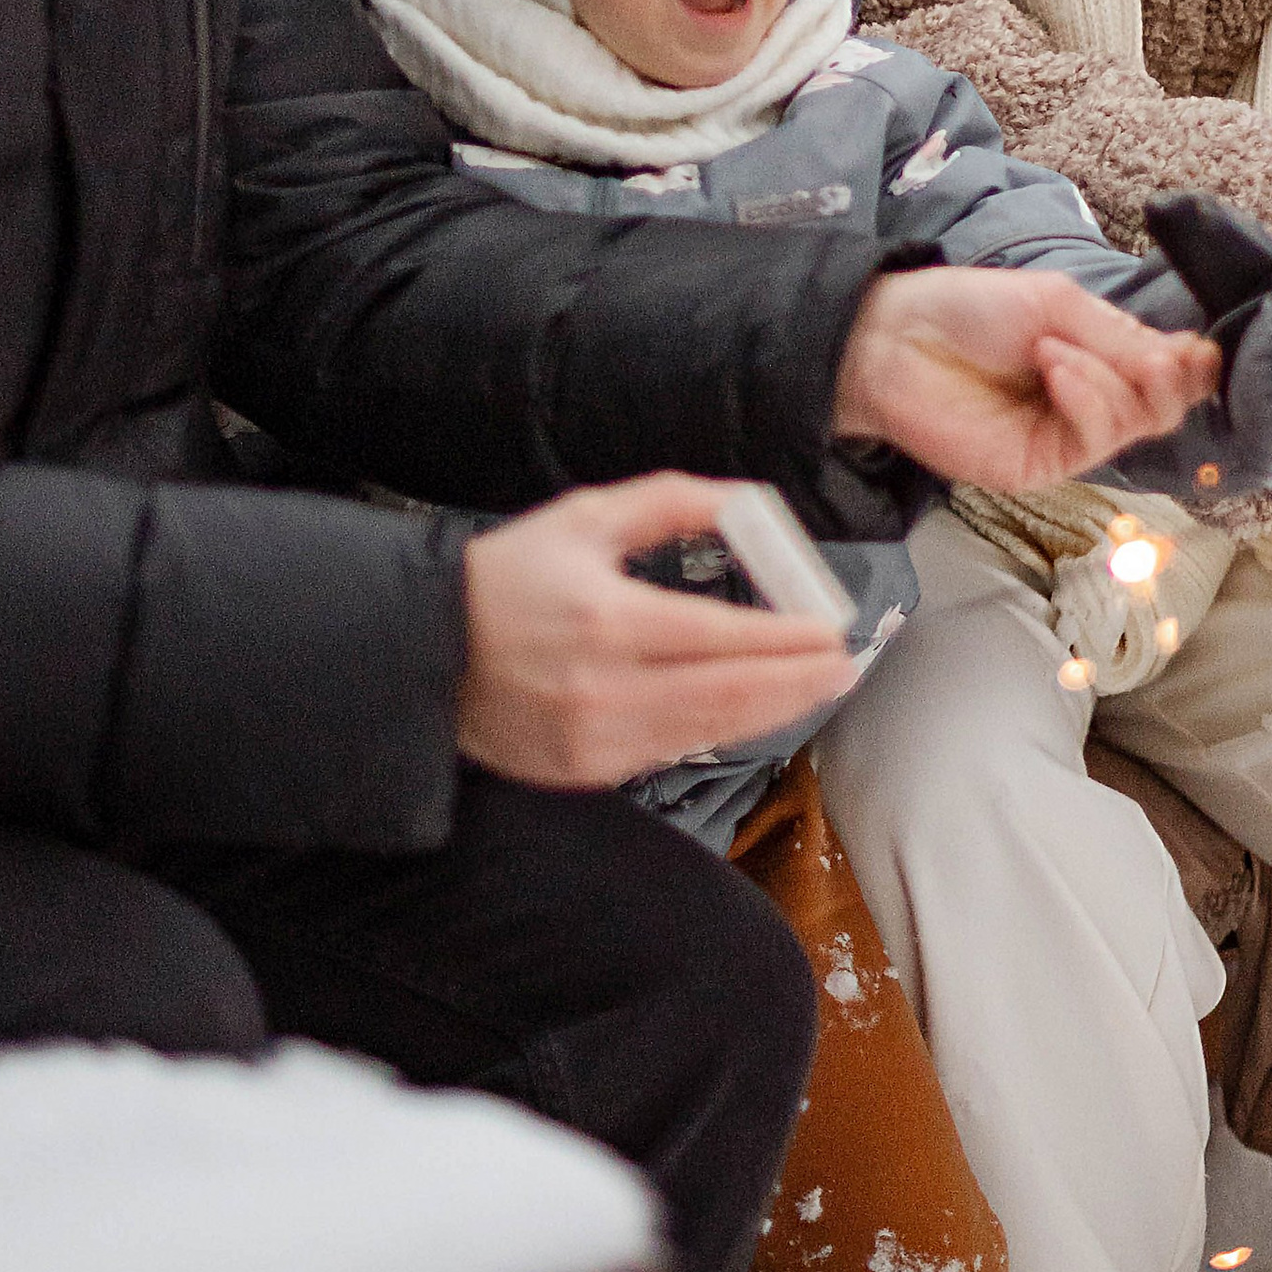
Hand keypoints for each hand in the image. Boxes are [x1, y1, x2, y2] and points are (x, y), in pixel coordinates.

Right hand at [458, 476, 855, 786]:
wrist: (424, 651)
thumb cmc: (506, 577)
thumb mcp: (584, 517)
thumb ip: (671, 502)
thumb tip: (748, 501)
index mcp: (605, 619)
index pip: (721, 636)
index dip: (786, 638)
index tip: (831, 628)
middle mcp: (603, 688)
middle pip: (729, 694)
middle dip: (799, 681)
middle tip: (846, 665)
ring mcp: (594, 738)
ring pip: (710, 731)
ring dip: (773, 710)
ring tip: (818, 686)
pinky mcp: (586, 770)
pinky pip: (673, 752)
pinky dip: (721, 730)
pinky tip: (754, 710)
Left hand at [834, 267, 1218, 486]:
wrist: (895, 340)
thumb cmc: (969, 311)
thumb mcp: (1058, 304)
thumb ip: (1120, 336)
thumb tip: (1192, 360)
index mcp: (1097, 357)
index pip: (1167, 373)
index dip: (1192, 365)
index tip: (1199, 349)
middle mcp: (1090, 401)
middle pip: (1164, 407)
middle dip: (1166, 378)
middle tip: (1150, 354)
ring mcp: (1066, 436)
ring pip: (1135, 424)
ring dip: (1106, 379)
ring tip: (1054, 349)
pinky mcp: (1041, 465)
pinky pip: (1093, 440)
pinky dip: (1087, 398)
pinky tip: (1054, 371)